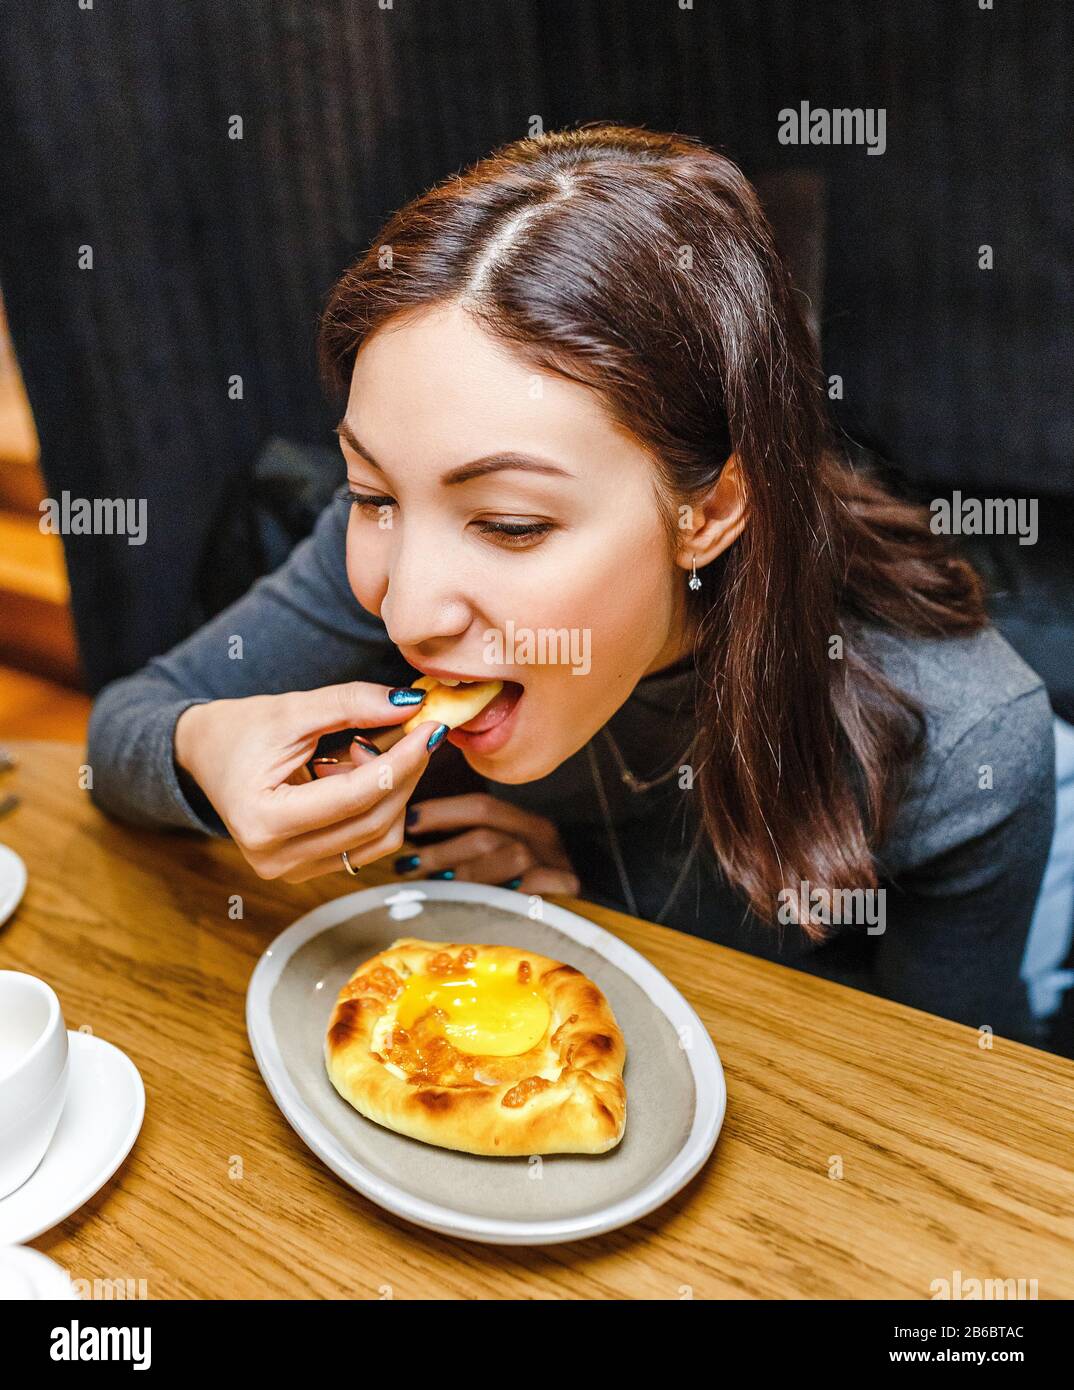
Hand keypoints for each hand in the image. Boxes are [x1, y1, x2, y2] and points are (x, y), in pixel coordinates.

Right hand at [174, 682, 442, 882]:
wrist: (204, 756)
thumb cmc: (240, 730)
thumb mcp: (293, 708)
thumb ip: (352, 704)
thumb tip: (412, 704)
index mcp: (263, 820)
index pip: (354, 796)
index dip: (401, 761)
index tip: (429, 728)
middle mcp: (276, 858)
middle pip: (372, 821)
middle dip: (405, 773)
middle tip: (418, 731)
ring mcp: (292, 871)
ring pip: (377, 838)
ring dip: (394, 791)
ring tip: (369, 749)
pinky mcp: (307, 870)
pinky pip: (366, 845)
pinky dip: (378, 807)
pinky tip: (359, 774)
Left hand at [399, 793, 580, 895]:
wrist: (581, 919)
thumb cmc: (531, 889)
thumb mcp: (507, 860)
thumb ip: (474, 850)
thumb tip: (417, 850)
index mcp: (524, 823)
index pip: (480, 806)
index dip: (441, 812)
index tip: (408, 823)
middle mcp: (541, 837)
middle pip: (487, 833)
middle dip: (442, 849)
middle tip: (407, 865)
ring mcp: (555, 862)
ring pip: (508, 856)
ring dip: (466, 873)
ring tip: (434, 887)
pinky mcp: (566, 889)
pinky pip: (532, 887)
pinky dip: (504, 894)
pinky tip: (477, 905)